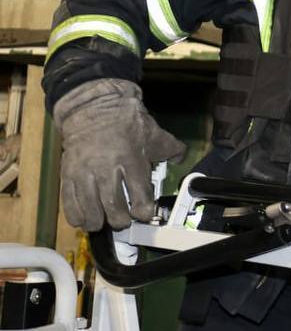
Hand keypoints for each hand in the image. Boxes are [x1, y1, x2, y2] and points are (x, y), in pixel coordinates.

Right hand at [53, 79, 186, 230]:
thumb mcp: (155, 133)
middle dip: (119, 219)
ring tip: (101, 223)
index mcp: (132, 159)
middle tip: (122, 222)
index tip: (143, 213)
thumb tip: (181, 158)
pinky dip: (75, 213)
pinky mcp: (68, 171)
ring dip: (96, 220)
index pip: (139, 193)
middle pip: (112, 204)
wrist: (93, 106)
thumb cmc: (127, 121)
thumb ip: (171, 149)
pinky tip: (82, 219)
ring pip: (89, 205)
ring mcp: (85, 170)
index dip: (143, 210)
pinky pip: (69, 199)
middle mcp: (107, 167)